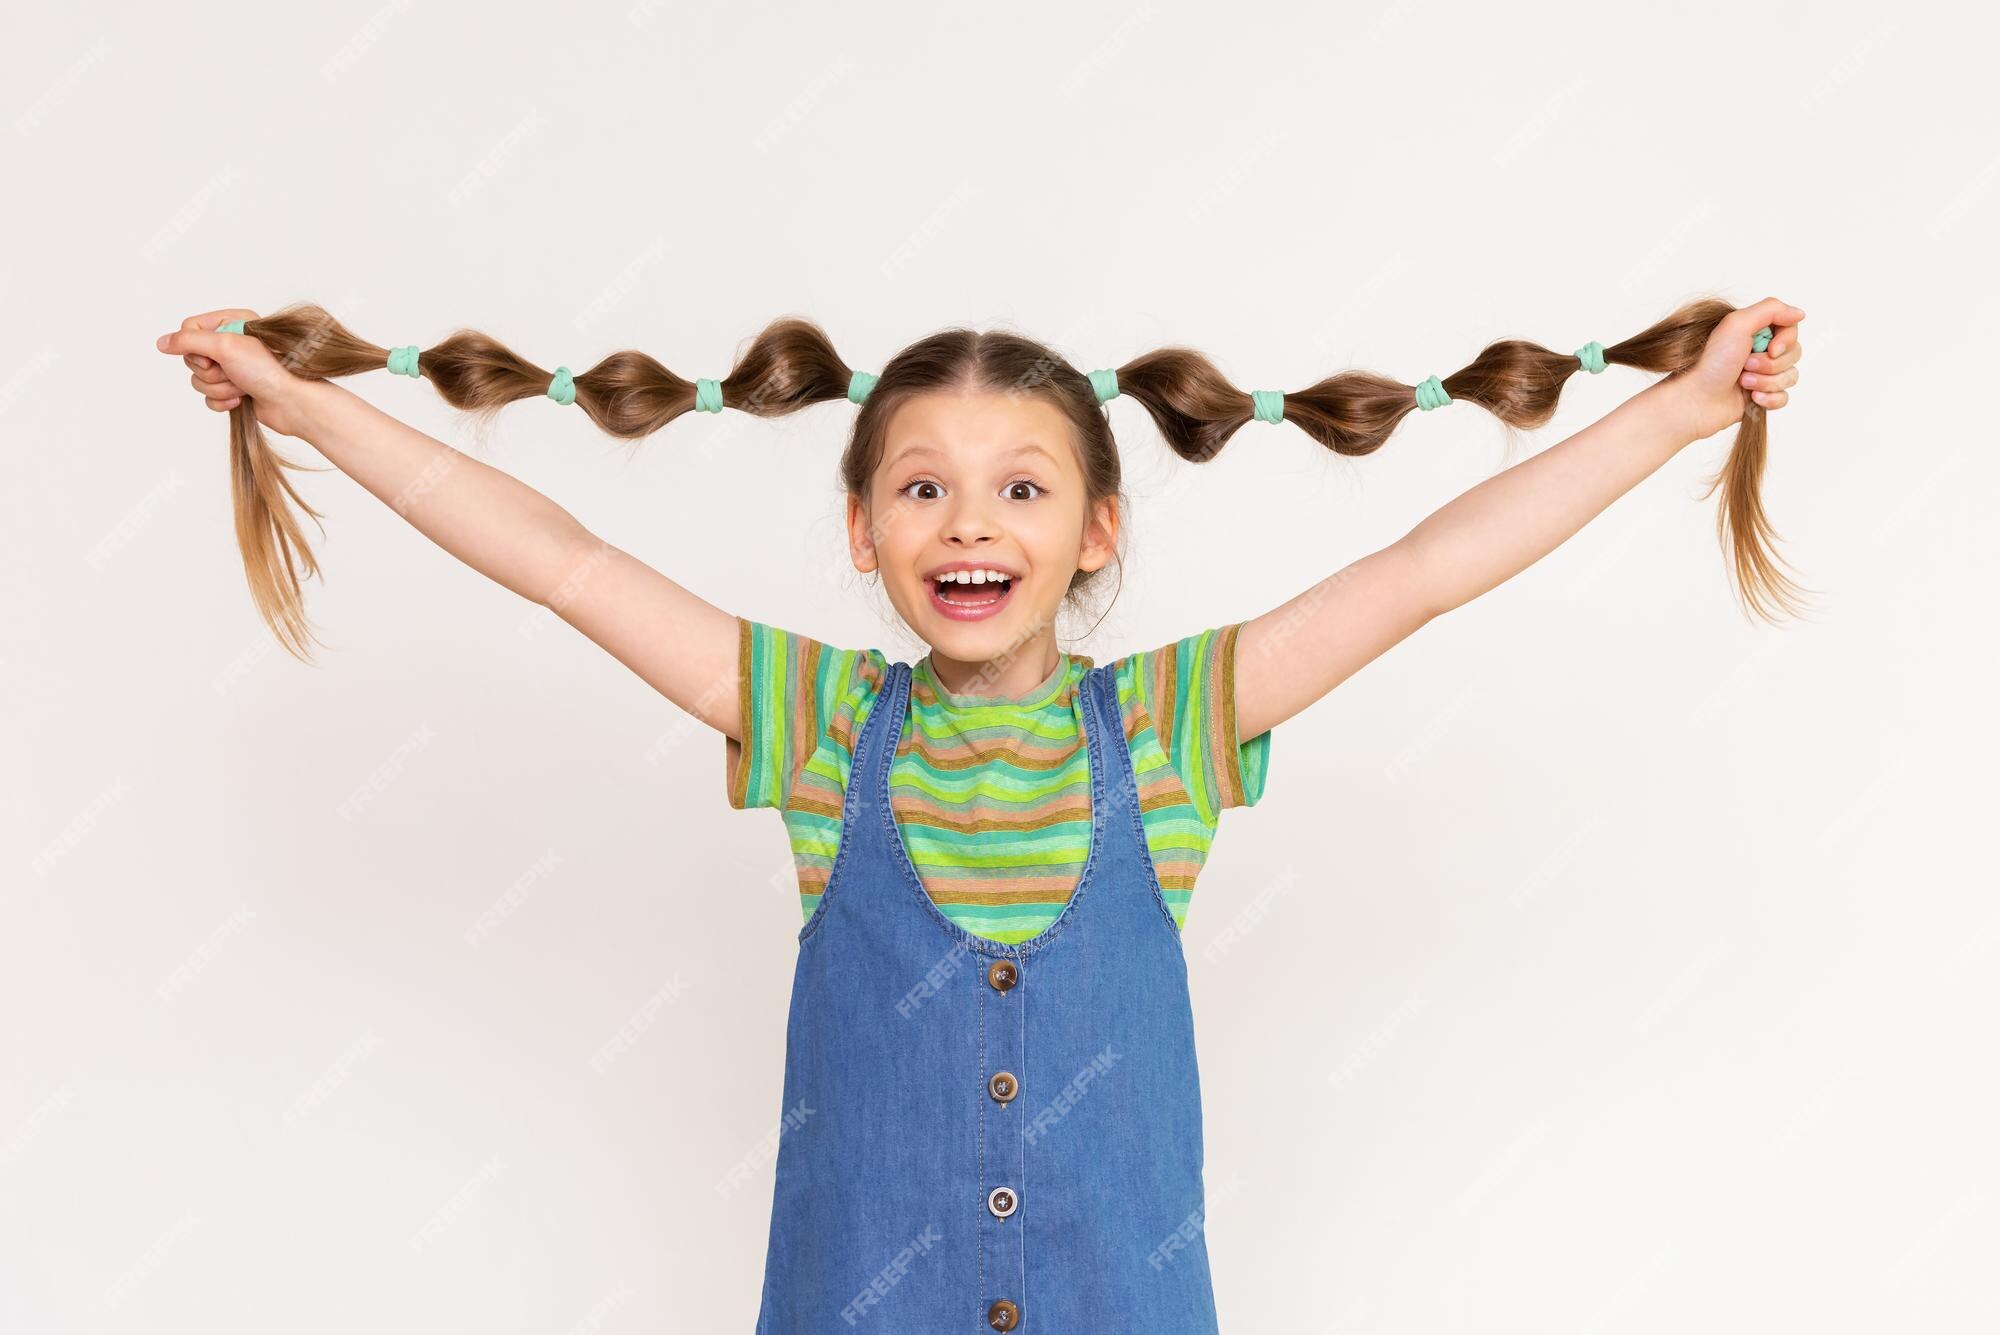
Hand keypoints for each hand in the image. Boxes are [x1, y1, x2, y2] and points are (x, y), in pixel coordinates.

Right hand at [155, 309, 313, 438]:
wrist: (294, 402)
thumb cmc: (269, 370)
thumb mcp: (225, 346)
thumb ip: (188, 341)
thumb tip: (162, 343)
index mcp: (233, 323)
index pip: (190, 328)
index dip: (194, 346)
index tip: (213, 356)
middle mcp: (233, 344)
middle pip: (193, 356)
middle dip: (210, 371)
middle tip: (234, 373)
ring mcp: (234, 368)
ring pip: (200, 380)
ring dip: (219, 388)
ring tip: (242, 388)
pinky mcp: (236, 390)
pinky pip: (209, 397)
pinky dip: (222, 401)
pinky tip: (241, 401)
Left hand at [1668, 295, 1805, 441]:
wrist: (1695, 399)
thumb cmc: (1710, 362)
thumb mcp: (1736, 324)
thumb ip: (1771, 310)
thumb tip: (1799, 313)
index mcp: (1754, 331)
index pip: (1791, 328)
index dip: (1786, 340)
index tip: (1771, 348)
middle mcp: (1759, 351)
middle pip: (1794, 353)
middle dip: (1771, 364)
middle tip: (1744, 366)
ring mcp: (1760, 375)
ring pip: (1790, 376)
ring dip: (1767, 381)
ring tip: (1742, 382)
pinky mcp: (1760, 396)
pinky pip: (1784, 397)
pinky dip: (1769, 398)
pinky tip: (1751, 398)